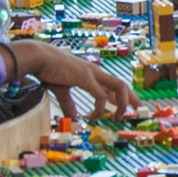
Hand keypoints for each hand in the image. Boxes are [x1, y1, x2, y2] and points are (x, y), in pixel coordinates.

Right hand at [16, 41, 137, 116]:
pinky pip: (100, 95)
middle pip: (122, 85)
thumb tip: (73, 118)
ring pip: (119, 87)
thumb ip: (69, 104)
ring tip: (117, 117)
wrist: (39, 57)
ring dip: (122, 103)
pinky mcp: (85, 77)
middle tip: (138, 112)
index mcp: (91, 74)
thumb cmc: (49, 70)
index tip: (129, 108)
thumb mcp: (62, 90)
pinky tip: (93, 117)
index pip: (113, 86)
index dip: (122, 97)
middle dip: (132, 99)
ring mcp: (92, 73)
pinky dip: (100, 108)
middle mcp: (96, 72)